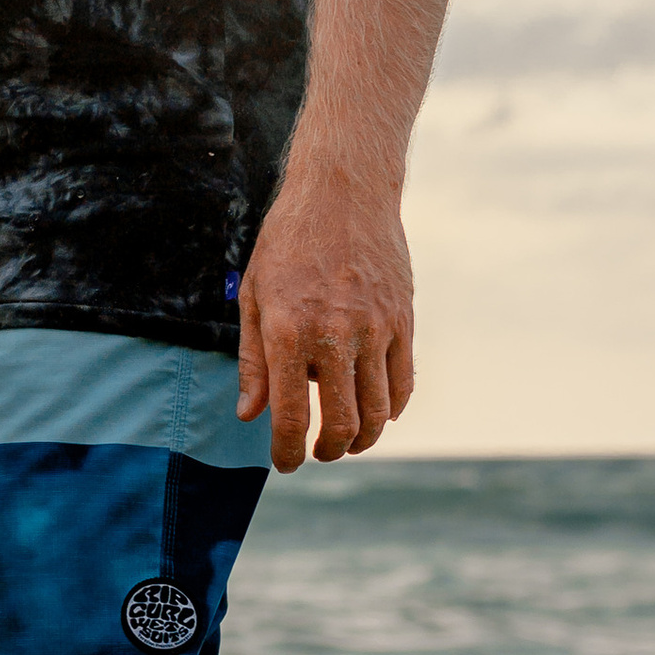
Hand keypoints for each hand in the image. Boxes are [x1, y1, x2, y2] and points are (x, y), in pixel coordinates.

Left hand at [236, 168, 414, 467]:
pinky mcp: (403, 319)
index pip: (290, 414)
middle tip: (318, 453)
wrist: (343, 191)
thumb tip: (250, 414)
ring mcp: (376, 328)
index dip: (287, 450)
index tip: (285, 463)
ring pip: (378, 410)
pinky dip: (391, 408)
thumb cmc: (287, 242)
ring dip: (362, 437)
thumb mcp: (253, 295)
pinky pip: (404, 381)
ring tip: (347, 440)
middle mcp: (335, 334)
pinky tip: (375, 413)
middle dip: (327, 450)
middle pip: (341, 422)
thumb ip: (253, 360)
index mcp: (288, 331)